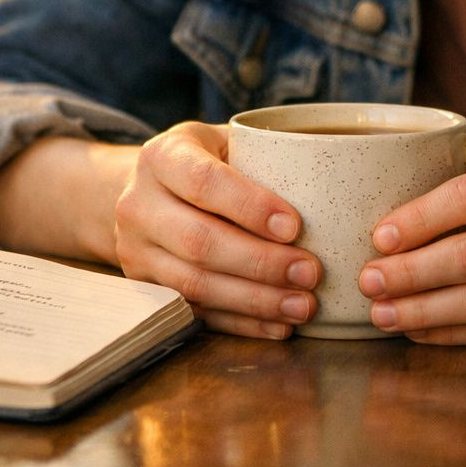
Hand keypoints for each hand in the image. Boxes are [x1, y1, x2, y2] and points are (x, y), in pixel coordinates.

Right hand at [112, 121, 322, 338]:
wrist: (147, 192)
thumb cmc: (207, 162)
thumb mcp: (226, 142)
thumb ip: (265, 157)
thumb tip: (330, 185)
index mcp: (162, 157)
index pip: (203, 181)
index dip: (249, 206)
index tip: (294, 226)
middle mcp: (139, 204)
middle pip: (199, 242)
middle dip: (260, 263)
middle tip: (310, 272)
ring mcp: (135, 251)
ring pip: (194, 284)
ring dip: (254, 301)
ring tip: (302, 305)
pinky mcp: (145, 288)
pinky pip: (195, 312)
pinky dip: (240, 323)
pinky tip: (278, 324)